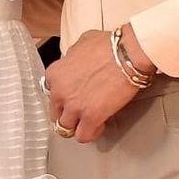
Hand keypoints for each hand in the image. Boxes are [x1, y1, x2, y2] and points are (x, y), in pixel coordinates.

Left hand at [45, 27, 150, 143]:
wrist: (127, 53)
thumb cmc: (110, 45)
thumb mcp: (81, 43)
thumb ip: (73, 55)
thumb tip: (77, 59)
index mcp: (54, 74)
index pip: (51, 93)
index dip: (64, 97)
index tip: (74, 97)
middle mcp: (59, 91)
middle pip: (55, 113)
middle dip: (67, 114)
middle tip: (80, 113)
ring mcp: (73, 106)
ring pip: (65, 128)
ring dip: (77, 126)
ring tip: (89, 123)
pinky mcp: (91, 117)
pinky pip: (84, 136)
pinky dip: (91, 134)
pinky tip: (99, 126)